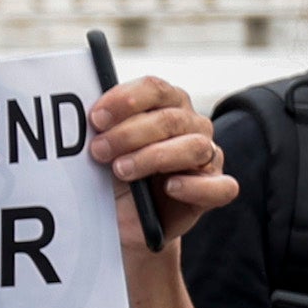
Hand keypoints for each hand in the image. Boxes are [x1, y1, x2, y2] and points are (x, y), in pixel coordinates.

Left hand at [84, 75, 236, 261]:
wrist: (123, 219)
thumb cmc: (114, 175)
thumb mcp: (103, 149)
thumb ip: (100, 129)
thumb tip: (86, 116)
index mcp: (166, 106)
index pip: (155, 89)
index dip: (125, 100)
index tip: (96, 118)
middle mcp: (192, 127)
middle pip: (171, 118)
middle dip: (129, 133)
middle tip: (99, 150)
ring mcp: (207, 158)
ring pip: (194, 147)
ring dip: (153, 157)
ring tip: (121, 170)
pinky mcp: (214, 190)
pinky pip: (221, 186)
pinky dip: (195, 186)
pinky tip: (171, 187)